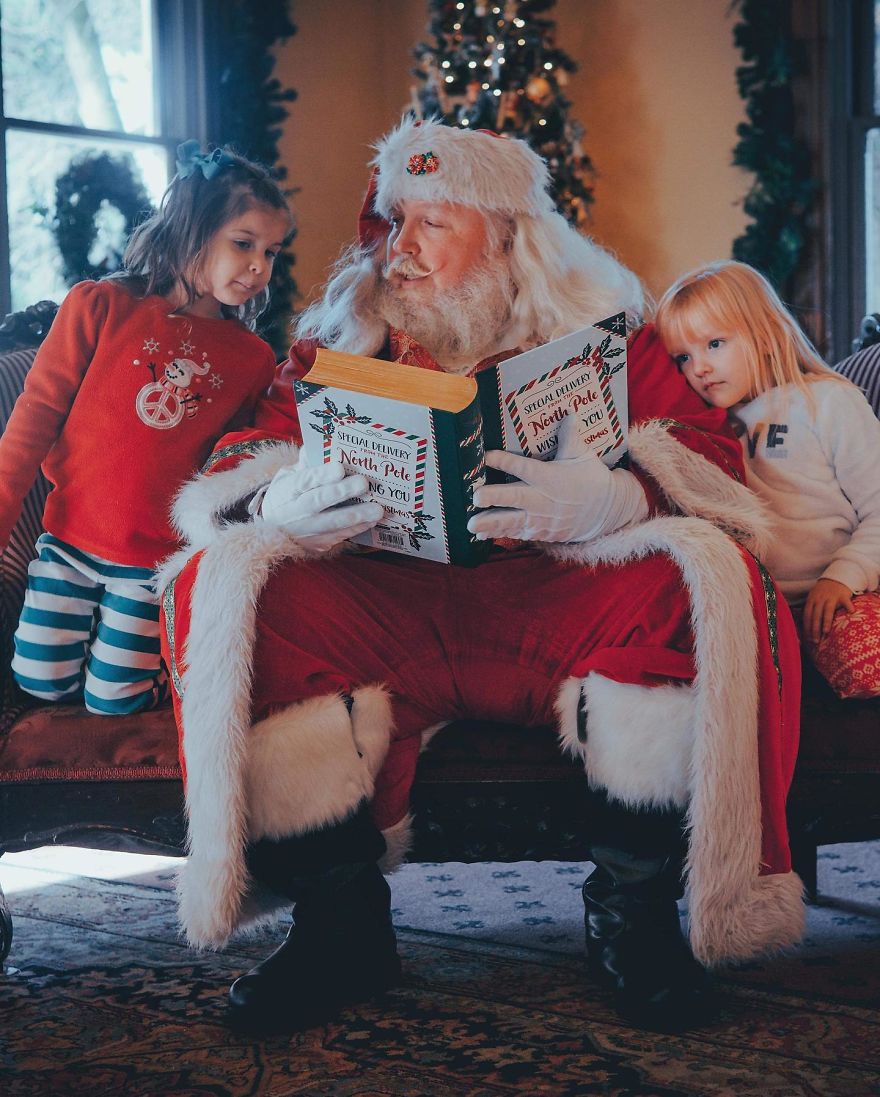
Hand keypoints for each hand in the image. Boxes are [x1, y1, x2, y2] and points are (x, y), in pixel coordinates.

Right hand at [259, 459, 383, 551]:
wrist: (274, 530)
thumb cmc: (287, 496)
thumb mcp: (288, 476)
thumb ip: (305, 463)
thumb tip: (321, 446)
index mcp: (287, 490)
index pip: (304, 481)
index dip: (321, 475)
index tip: (339, 467)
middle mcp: (295, 512)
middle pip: (318, 501)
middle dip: (342, 492)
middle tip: (364, 483)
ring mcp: (306, 531)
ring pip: (332, 523)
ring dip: (357, 516)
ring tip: (377, 510)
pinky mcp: (317, 544)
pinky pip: (339, 536)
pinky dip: (357, 528)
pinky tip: (372, 520)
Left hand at [467, 449, 646, 543]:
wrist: (607, 512)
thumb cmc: (591, 479)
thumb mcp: (582, 455)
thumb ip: (570, 436)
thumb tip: (567, 411)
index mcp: (550, 477)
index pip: (524, 467)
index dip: (504, 461)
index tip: (486, 456)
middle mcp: (543, 499)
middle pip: (515, 497)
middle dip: (494, 497)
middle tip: (475, 496)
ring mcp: (541, 519)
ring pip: (512, 521)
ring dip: (490, 523)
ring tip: (470, 525)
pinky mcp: (541, 532)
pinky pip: (517, 534)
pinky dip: (499, 534)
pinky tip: (481, 535)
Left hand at [803, 577, 854, 642]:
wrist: (836, 577)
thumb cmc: (824, 592)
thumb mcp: (814, 598)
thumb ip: (811, 609)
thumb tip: (806, 627)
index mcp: (811, 600)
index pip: (807, 615)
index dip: (806, 627)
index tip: (807, 638)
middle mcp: (820, 598)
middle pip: (815, 615)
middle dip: (814, 629)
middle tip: (815, 641)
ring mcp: (831, 596)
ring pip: (827, 609)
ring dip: (826, 620)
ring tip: (825, 631)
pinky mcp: (842, 595)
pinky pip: (845, 601)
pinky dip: (848, 606)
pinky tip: (851, 613)